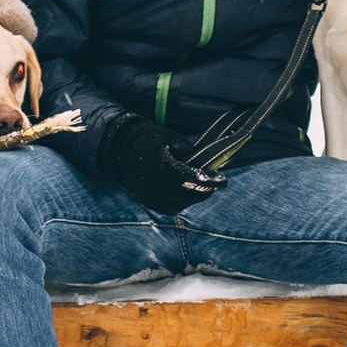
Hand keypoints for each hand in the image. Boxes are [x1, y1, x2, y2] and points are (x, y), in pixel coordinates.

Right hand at [97, 117, 227, 214]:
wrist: (123, 150)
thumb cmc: (151, 141)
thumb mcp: (173, 139)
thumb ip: (191, 153)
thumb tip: (208, 165)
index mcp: (163, 168)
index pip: (194, 180)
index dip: (212, 182)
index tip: (223, 180)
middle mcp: (156, 187)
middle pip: (191, 196)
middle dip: (206, 189)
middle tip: (214, 181)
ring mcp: (152, 198)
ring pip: (184, 204)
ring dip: (194, 196)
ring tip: (198, 184)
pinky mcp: (150, 204)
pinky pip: (173, 208)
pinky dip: (182, 201)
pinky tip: (184, 190)